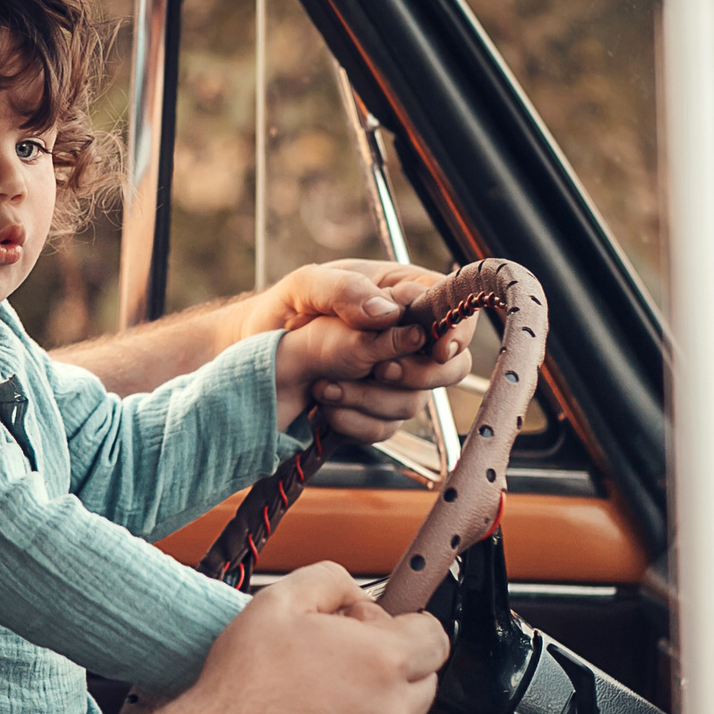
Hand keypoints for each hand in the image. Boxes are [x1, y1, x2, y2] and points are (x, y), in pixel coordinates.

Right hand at [160, 562, 447, 713]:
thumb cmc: (242, 687)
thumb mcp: (279, 601)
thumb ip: (331, 579)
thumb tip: (352, 589)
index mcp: (383, 661)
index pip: (436, 635)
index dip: (404, 622)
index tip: (378, 624)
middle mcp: (392, 711)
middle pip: (425, 677)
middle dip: (393, 661)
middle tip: (341, 653)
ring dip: (376, 700)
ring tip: (320, 690)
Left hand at [249, 260, 475, 438]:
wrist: (256, 353)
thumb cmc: (284, 308)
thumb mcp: (306, 285)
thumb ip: (346, 290)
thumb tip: (389, 313)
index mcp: (401, 293)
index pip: (454, 312)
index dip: (458, 332)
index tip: (440, 348)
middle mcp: (407, 338)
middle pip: (452, 366)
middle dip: (420, 374)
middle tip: (379, 369)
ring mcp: (394, 377)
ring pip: (415, 402)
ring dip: (373, 399)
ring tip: (327, 386)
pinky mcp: (375, 410)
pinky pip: (385, 428)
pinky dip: (356, 421)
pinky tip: (325, 406)